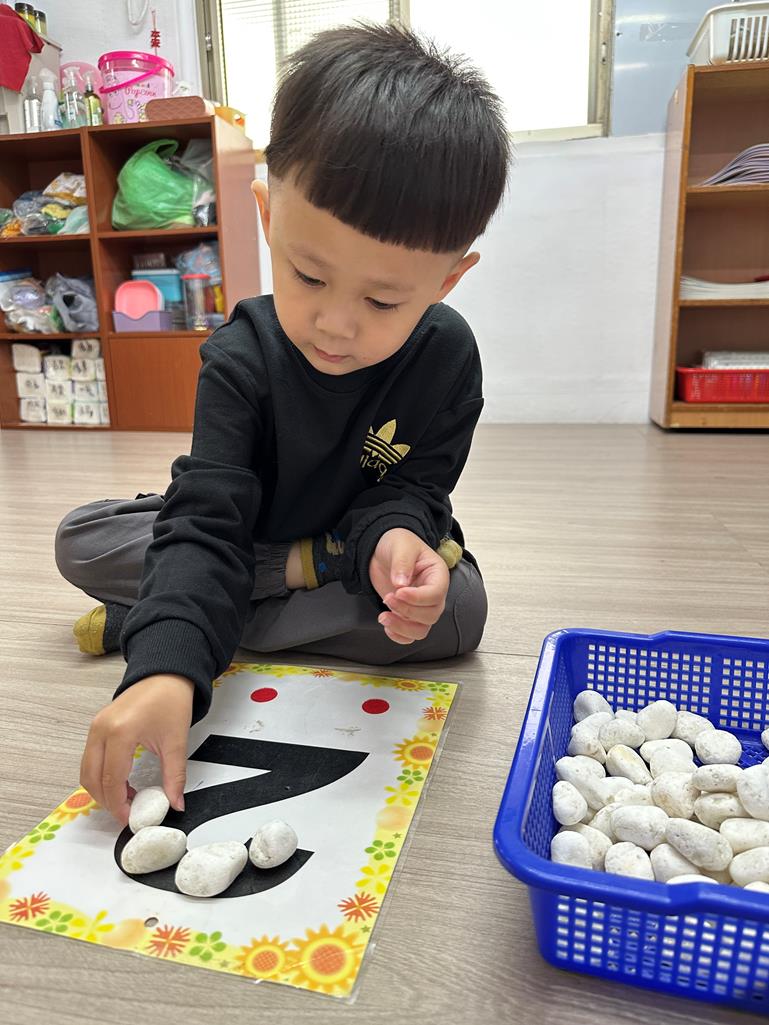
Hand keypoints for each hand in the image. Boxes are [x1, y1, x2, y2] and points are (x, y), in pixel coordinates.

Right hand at [80, 674, 194, 825]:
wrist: (165, 674)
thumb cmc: (171, 701)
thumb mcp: (177, 742)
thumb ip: (175, 776)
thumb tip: (176, 804)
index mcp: (120, 732)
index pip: (111, 779)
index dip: (118, 804)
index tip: (130, 818)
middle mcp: (101, 730)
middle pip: (92, 778)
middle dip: (106, 800)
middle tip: (126, 812)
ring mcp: (95, 727)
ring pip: (87, 770)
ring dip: (101, 789)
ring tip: (125, 799)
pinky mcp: (96, 726)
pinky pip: (90, 758)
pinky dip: (100, 775)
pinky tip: (121, 782)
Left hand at [369, 528, 449, 643]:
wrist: (384, 550)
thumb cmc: (398, 544)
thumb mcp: (401, 546)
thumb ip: (402, 562)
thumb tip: (401, 583)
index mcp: (437, 575)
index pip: (436, 594)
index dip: (418, 598)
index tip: (398, 591)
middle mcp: (433, 594)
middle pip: (431, 615)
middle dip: (407, 611)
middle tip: (388, 598)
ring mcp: (421, 607)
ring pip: (421, 629)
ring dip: (402, 627)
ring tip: (383, 616)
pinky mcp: (408, 615)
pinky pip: (410, 635)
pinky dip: (398, 635)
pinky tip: (386, 625)